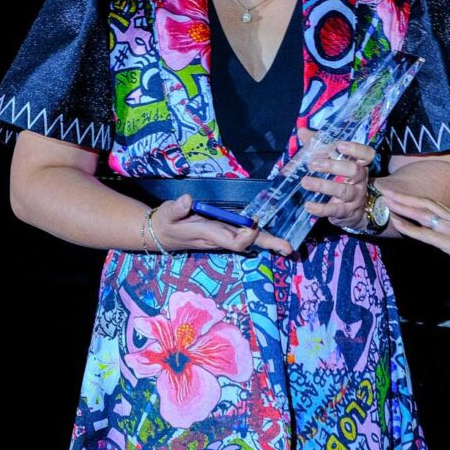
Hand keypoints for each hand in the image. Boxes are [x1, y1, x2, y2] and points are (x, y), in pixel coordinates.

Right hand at [150, 195, 293, 256]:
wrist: (160, 233)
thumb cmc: (166, 222)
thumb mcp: (167, 213)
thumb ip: (176, 208)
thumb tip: (187, 200)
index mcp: (209, 234)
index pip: (234, 241)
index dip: (247, 234)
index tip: (254, 221)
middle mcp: (219, 238)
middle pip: (248, 243)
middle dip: (268, 244)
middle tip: (289, 249)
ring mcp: (222, 236)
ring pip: (248, 240)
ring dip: (268, 241)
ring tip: (287, 246)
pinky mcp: (222, 231)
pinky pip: (243, 235)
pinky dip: (259, 235)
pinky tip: (273, 236)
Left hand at [298, 128, 377, 229]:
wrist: (353, 212)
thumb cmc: (341, 181)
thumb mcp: (333, 162)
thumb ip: (318, 146)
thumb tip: (301, 131)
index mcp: (359, 165)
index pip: (367, 155)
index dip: (355, 149)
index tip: (339, 145)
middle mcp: (360, 180)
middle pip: (354, 170)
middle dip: (333, 166)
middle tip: (313, 164)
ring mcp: (356, 197)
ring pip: (343, 190)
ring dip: (323, 185)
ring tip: (305, 182)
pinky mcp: (347, 212)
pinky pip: (335, 209)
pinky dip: (321, 208)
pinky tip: (308, 205)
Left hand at [380, 189, 449, 283]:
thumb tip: (449, 236)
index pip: (433, 204)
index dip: (415, 198)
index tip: (401, 194)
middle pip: (424, 202)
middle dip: (404, 196)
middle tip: (386, 190)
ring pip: (422, 213)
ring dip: (403, 206)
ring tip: (386, 201)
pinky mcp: (449, 243)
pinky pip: (425, 234)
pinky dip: (409, 228)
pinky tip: (397, 224)